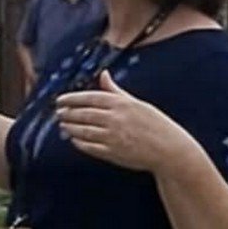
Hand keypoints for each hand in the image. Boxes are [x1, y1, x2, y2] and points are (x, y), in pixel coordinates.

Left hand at [54, 83, 206, 178]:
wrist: (169, 149)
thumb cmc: (154, 124)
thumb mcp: (137, 103)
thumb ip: (116, 90)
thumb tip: (103, 75)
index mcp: (121, 104)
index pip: (90, 98)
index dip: (72, 99)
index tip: (60, 100)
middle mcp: (115, 119)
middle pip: (84, 114)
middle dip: (68, 113)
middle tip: (58, 112)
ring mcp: (113, 137)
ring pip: (84, 131)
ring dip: (70, 128)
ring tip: (63, 125)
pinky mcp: (113, 153)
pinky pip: (90, 147)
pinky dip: (80, 143)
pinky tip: (74, 140)